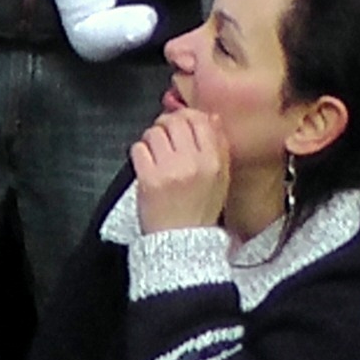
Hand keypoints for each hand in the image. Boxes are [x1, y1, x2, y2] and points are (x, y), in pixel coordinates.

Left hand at [126, 107, 233, 231]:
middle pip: (175, 121)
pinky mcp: (148, 178)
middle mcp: (193, 163)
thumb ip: (219, 147)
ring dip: (151, 138)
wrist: (181, 243)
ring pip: (154, 132)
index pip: (199, 120)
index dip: (186, 116)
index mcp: (214, 162)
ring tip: (155, 152)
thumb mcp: (221, 180)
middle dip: (166, 124)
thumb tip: (213, 117)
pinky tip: (146, 164)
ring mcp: (170, 170)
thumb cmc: (199, 212)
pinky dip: (140, 153)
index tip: (180, 122)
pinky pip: (138, 148)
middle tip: (164, 134)